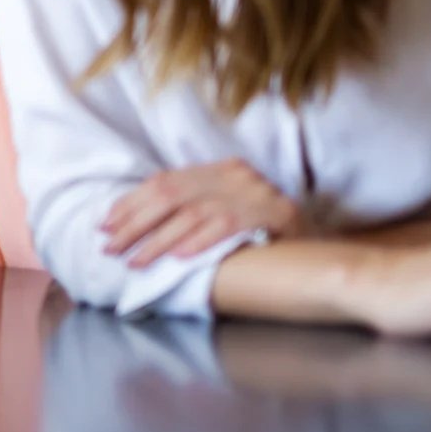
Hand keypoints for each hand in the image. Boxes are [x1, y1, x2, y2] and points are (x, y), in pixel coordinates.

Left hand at [103, 159, 303, 267]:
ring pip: (192, 214)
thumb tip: (133, 225)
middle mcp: (234, 175)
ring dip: (159, 241)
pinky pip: (227, 227)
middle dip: (134, 224)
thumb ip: (191, 209)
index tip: (104, 225)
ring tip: (136, 261)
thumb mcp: (226, 209)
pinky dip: (199, 241)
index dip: (131, 204)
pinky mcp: (273, 214)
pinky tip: (178, 257)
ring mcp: (254, 193)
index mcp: (220, 170)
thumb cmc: (266, 234)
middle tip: (109, 247)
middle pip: (171, 196)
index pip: (164, 183)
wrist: (326, 247)